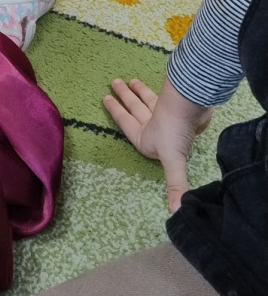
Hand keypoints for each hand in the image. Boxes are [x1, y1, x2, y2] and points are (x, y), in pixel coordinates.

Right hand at [103, 76, 212, 212]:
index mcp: (144, 136)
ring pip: (148, 101)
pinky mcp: (178, 107)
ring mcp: (164, 112)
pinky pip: (165, 100)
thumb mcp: (173, 160)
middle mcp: (151, 123)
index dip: (116, 112)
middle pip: (135, 107)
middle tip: (114, 82)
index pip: (126, 123)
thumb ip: (175, 185)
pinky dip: (161, 95)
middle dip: (124, 96)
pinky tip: (162, 92)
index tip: (105, 98)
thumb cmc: (174, 132)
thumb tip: (177, 214)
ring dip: (139, 91)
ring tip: (131, 81)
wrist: (191, 106)